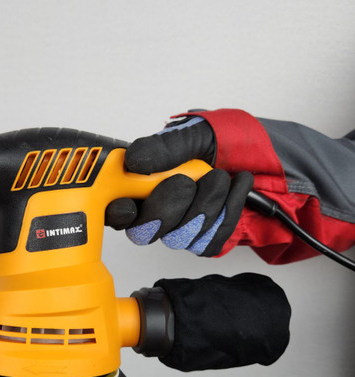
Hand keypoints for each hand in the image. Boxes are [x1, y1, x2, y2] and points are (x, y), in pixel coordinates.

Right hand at [106, 117, 253, 256]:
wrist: (263, 156)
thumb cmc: (226, 142)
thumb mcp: (194, 133)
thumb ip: (163, 147)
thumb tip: (133, 160)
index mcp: (142, 184)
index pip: (114, 210)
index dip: (117, 212)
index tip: (129, 204)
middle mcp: (156, 211)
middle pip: (143, 232)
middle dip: (169, 206)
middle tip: (187, 181)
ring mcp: (179, 229)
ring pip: (179, 237)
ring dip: (206, 202)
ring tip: (220, 176)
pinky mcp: (203, 241)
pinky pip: (208, 240)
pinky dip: (227, 210)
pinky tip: (235, 188)